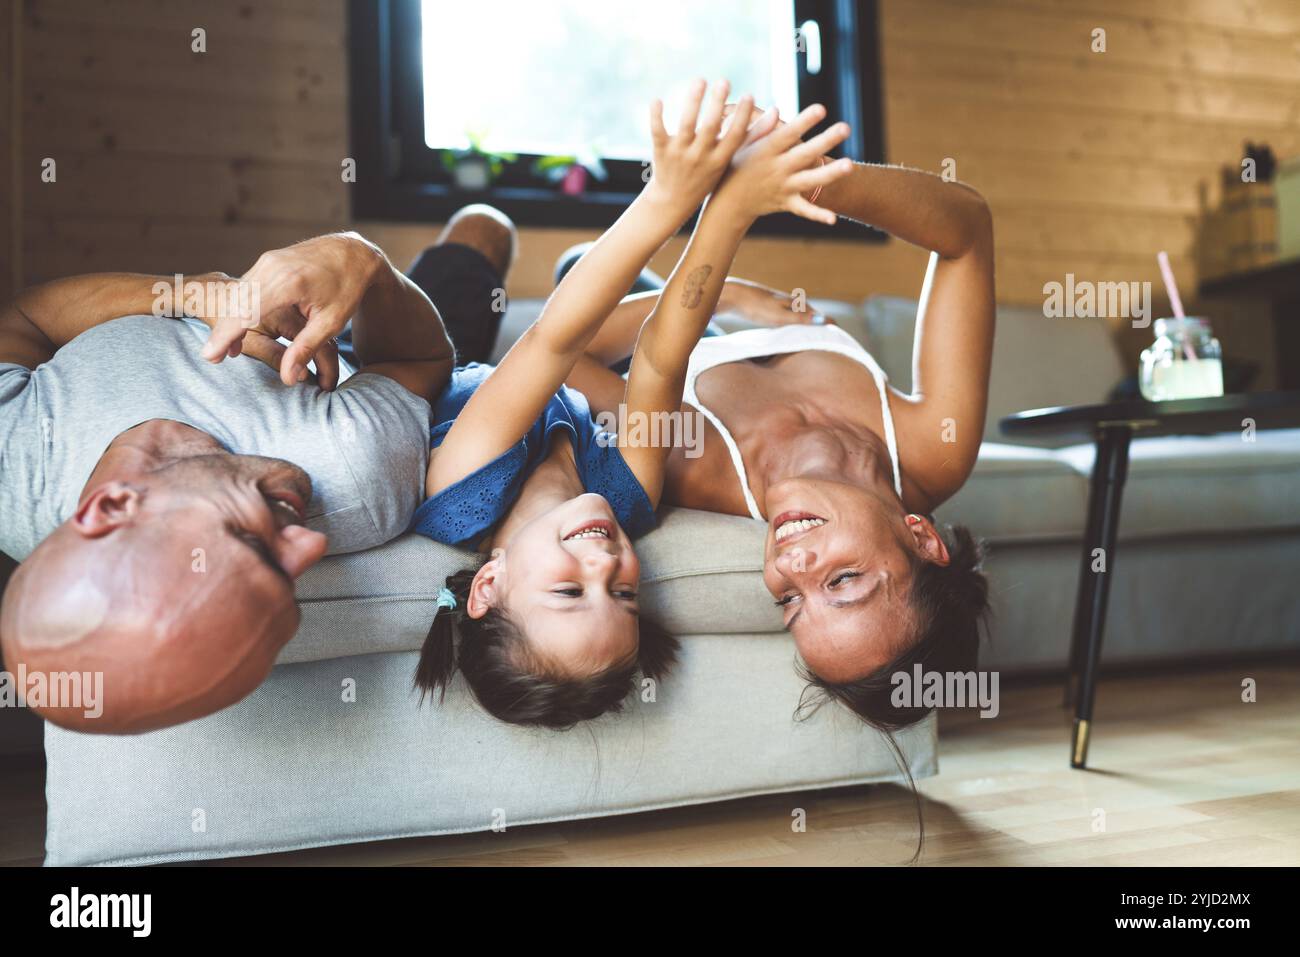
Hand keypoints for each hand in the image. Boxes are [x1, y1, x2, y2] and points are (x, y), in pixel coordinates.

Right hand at [199, 232, 384, 389]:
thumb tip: (288, 379)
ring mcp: (268, 261)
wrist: (353, 251)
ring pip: (237, 294)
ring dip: (229, 320)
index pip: (247, 311)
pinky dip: (238, 307)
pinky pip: (246, 286)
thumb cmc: (347, 287)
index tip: (210, 356)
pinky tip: (238, 326)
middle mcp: (272, 267)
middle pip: (235, 303)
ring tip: (224, 348)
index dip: (227, 335)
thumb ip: (306, 348)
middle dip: (222, 331)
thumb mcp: (331, 322)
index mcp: (288, 282)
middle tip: (212, 358)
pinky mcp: (267, 261)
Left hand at [643, 80, 755, 216]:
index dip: (743, 117)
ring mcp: (679, 154)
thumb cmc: (707, 176)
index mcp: (719, 160)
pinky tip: (658, 98)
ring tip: (701, 79)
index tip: (750, 95)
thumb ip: (751, 136)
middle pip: (709, 127)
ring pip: (685, 125)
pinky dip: (656, 115)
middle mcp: (700, 157)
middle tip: (724, 81)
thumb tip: (776, 112)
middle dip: (717, 103)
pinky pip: (657, 131)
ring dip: (693, 101)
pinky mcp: (661, 151)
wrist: (673, 201)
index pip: (734, 137)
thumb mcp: (730, 160)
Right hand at [713, 103, 852, 224]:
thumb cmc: (735, 167)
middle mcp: (776, 169)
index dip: (804, 122)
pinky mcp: (786, 203)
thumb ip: (759, 128)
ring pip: (809, 180)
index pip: (787, 134)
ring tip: (850, 165)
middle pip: (804, 154)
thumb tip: (777, 109)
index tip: (821, 108)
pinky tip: (834, 219)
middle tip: (846, 127)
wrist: (728, 204)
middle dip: (825, 141)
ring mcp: (783, 187)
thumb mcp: (739, 145)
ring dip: (829, 174)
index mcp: (766, 151)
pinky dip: (817, 215)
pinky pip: (803, 210)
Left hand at [720, 279, 831, 326]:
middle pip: (811, 315)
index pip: (819, 317)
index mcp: (796, 304)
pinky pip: (789, 316)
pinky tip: (792, 329)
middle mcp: (791, 301)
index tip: (840, 337)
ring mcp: (781, 303)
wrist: (733, 295)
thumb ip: (801, 319)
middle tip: (833, 339)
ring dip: (808, 325)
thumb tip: (825, 320)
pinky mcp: (771, 307)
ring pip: (800, 315)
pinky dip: (795, 324)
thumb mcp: (779, 316)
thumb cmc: (756, 307)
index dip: (829, 326)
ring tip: (816, 337)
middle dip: (821, 326)